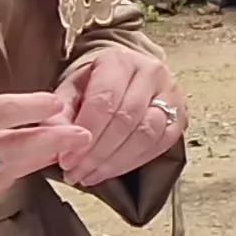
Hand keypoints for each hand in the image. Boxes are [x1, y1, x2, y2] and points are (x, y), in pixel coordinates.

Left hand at [56, 44, 186, 187]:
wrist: (124, 77)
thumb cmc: (95, 84)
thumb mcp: (71, 90)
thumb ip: (61, 114)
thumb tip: (55, 141)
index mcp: (119, 61)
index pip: (105, 100)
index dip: (85, 133)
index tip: (66, 159)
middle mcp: (150, 72)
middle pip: (126, 120)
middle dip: (98, 152)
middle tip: (76, 172)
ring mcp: (170, 94)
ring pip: (146, 134)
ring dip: (115, 161)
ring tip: (90, 175)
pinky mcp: (180, 116)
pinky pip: (160, 145)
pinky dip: (133, 162)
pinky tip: (111, 170)